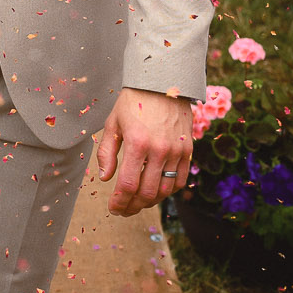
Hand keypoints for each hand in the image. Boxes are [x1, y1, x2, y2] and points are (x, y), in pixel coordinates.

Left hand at [95, 88, 192, 216]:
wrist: (163, 82)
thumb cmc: (134, 102)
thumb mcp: (113, 123)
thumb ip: (107, 152)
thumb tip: (105, 178)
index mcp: (137, 143)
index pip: (127, 185)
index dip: (119, 202)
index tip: (113, 208)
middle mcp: (159, 150)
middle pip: (146, 193)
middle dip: (132, 206)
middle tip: (123, 209)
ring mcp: (176, 151)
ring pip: (164, 191)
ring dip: (149, 202)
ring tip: (137, 202)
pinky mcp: (187, 151)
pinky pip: (180, 181)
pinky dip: (168, 192)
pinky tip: (156, 192)